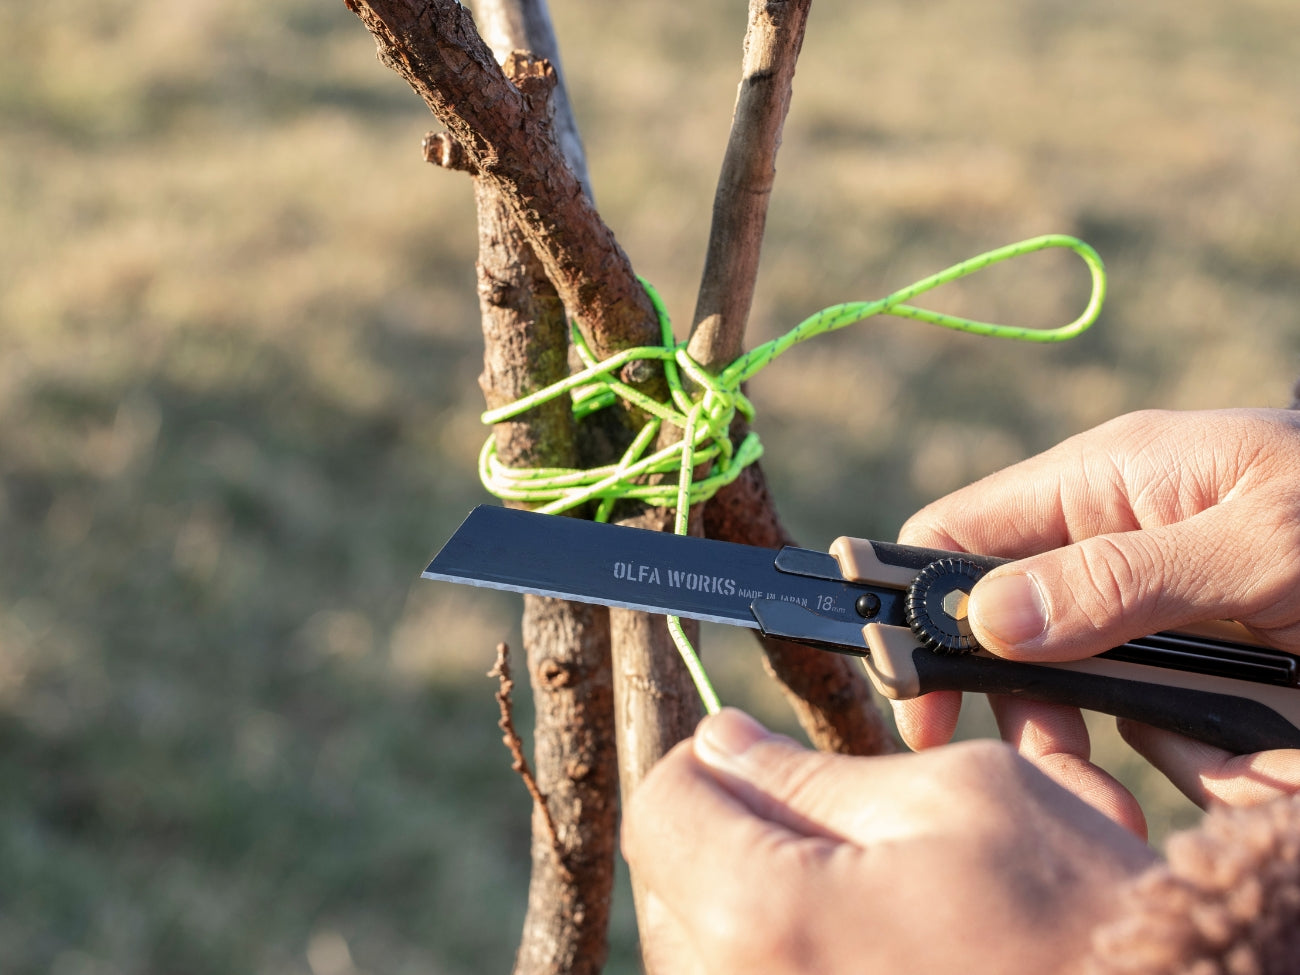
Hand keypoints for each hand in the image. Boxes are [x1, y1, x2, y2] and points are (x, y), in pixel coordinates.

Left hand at [622, 708, 1154, 974]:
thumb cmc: (1072, 917)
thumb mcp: (954, 797)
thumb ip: (811, 772)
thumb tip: (722, 743)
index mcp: (766, 913)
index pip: (662, 805)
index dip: (705, 761)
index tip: (748, 751)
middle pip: (665, 882)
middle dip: (722, 828)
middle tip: (806, 814)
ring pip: (696, 946)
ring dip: (743, 895)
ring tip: (841, 880)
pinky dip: (774, 949)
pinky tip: (850, 934)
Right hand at [894, 408, 1299, 827]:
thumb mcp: (1260, 542)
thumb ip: (1120, 576)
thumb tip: (988, 617)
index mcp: (1104, 480)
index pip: (958, 533)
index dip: (921, 611)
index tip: (923, 705)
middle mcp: (1116, 540)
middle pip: (1016, 637)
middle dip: (1045, 720)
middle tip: (1073, 790)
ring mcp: (1162, 606)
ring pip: (1098, 700)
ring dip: (1157, 753)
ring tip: (1252, 780)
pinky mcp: (1211, 663)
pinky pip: (1175, 728)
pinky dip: (1219, 763)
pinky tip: (1274, 771)